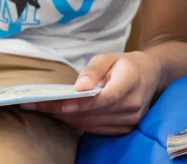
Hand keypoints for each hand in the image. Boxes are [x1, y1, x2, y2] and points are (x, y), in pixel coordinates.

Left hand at [21, 51, 161, 134]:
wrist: (150, 75)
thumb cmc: (125, 64)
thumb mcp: (110, 57)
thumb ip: (93, 70)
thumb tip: (78, 87)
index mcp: (131, 81)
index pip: (106, 97)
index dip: (83, 103)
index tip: (61, 103)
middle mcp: (133, 104)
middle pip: (94, 113)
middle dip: (64, 110)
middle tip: (37, 104)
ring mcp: (130, 120)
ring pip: (92, 124)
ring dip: (66, 118)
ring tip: (44, 109)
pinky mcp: (125, 130)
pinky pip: (96, 130)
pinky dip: (77, 123)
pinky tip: (62, 115)